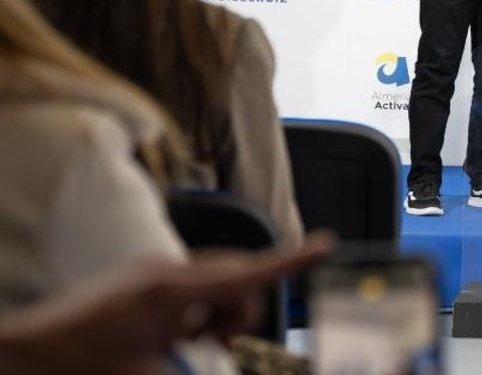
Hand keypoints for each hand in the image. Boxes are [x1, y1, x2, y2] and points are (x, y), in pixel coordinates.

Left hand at [0, 232, 334, 373]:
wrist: (27, 352)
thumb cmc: (80, 363)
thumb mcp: (148, 374)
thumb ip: (196, 368)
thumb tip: (223, 365)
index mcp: (172, 291)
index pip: (247, 273)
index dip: (292, 261)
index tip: (326, 245)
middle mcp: (166, 272)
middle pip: (237, 279)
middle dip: (238, 311)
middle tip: (210, 343)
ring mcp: (153, 273)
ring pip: (217, 286)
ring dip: (214, 315)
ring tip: (180, 342)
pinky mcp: (144, 281)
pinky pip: (191, 289)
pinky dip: (193, 312)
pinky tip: (166, 335)